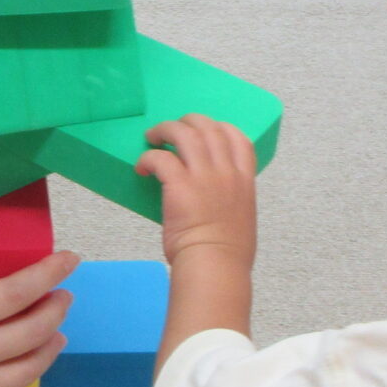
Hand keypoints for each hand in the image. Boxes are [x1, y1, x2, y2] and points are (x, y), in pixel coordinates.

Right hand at [0, 243, 75, 386]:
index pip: (16, 291)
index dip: (48, 273)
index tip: (69, 260)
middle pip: (35, 329)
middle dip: (57, 308)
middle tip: (64, 296)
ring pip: (30, 368)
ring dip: (49, 347)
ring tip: (57, 336)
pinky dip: (9, 379)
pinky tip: (7, 373)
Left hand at [137, 116, 259, 268]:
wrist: (215, 265)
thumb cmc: (227, 253)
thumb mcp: (242, 217)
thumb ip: (232, 199)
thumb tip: (215, 199)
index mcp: (244, 180)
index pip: (238, 138)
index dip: (219, 127)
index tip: (206, 129)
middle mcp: (227, 172)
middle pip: (208, 128)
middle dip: (188, 122)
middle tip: (172, 130)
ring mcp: (204, 176)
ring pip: (184, 133)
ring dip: (165, 130)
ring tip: (152, 137)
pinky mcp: (180, 184)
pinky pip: (160, 157)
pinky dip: (147, 158)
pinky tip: (141, 168)